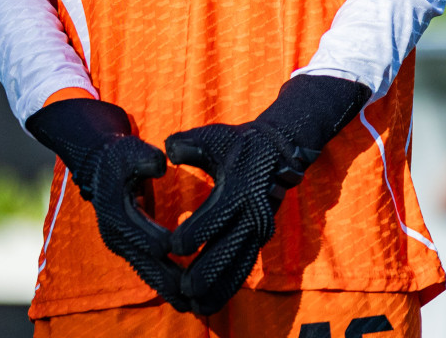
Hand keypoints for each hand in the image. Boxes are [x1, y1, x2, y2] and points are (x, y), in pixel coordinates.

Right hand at [24, 99, 186, 308]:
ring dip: (169, 289)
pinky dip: (166, 283)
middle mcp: (117, 234)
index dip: (162, 242)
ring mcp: (123, 244)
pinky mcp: (131, 247)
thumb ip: (145, 158)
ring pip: (147, 272)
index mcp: (117, 213)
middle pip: (145, 263)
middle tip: (195, 293)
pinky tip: (187, 297)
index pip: (141, 233)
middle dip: (170, 279)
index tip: (183, 248)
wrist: (100, 166)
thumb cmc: (121, 156)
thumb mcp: (131, 151)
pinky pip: (149, 269)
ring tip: (195, 305)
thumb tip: (159, 164)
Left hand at [167, 75, 369, 315]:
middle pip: (227, 250)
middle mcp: (251, 214)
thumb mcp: (214, 137)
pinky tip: (210, 306)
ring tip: (196, 308)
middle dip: (204, 272)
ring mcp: (258, 229)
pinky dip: (228, 288)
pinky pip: (244, 268)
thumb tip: (168, 150)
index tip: (169, 247)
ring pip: (238, 266)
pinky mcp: (258, 239)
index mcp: (238, 189)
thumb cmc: (237, 144)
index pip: (213, 218)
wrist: (277, 151)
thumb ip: (188, 143)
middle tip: (182, 290)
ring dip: (218, 288)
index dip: (190, 235)